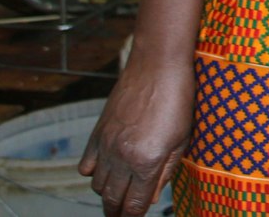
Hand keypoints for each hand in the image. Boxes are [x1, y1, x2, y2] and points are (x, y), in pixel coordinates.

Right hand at [79, 50, 193, 216]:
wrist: (157, 66)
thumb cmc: (178, 100)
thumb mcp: (182, 139)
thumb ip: (165, 171)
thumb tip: (152, 198)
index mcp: (146, 162)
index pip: (134, 204)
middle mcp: (122, 157)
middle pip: (111, 199)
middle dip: (117, 212)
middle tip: (123, 216)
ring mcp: (106, 146)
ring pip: (97, 185)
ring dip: (107, 194)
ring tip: (118, 195)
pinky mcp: (97, 134)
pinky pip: (86, 166)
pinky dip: (93, 174)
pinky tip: (105, 173)